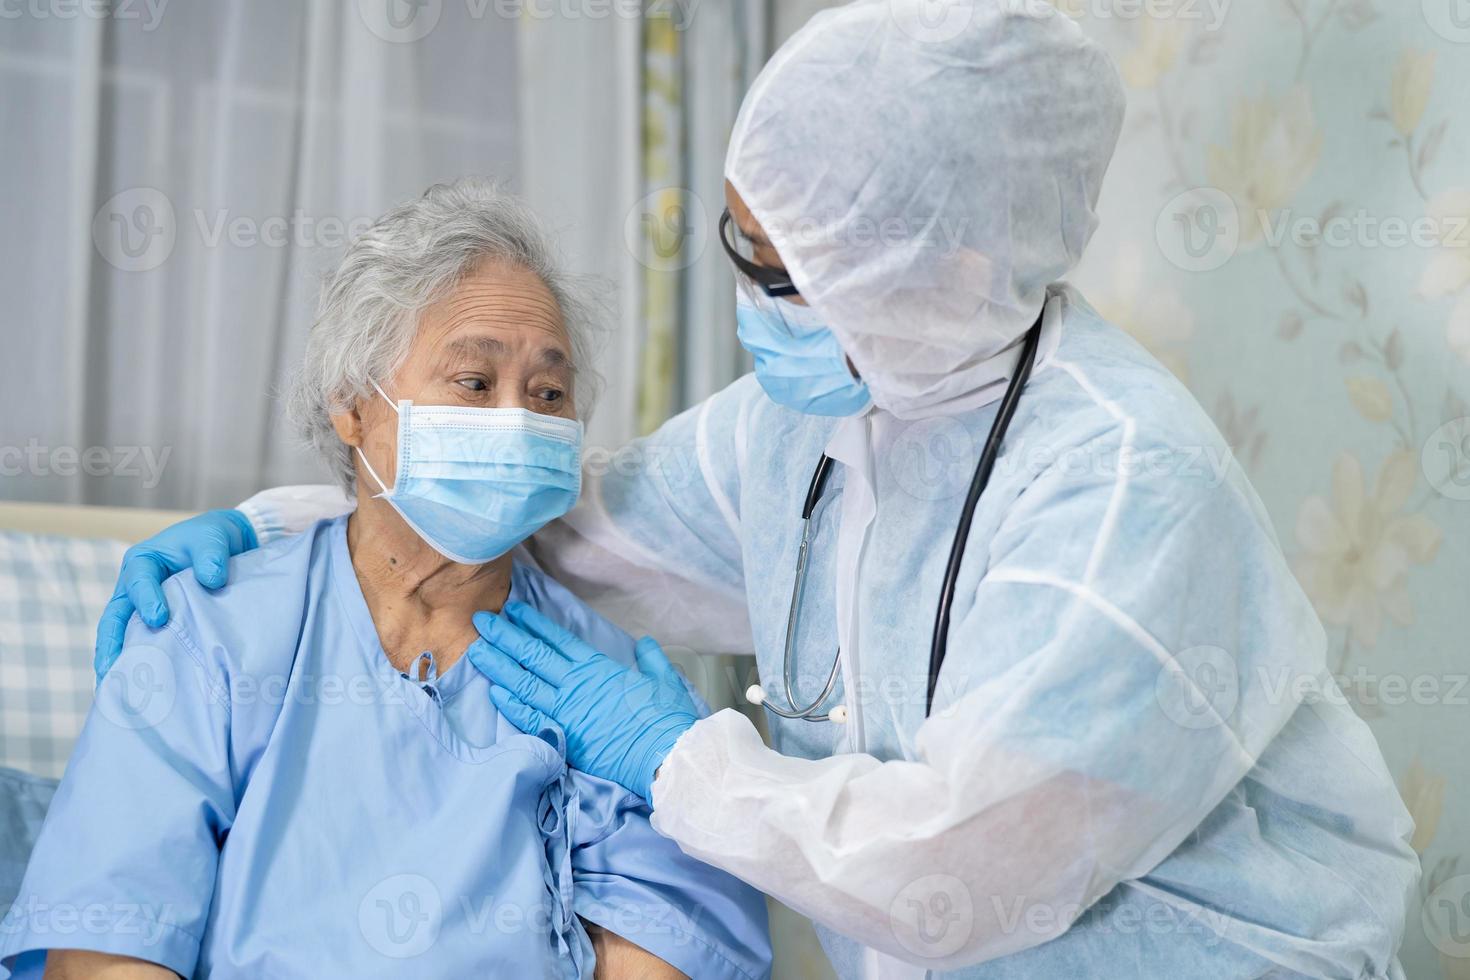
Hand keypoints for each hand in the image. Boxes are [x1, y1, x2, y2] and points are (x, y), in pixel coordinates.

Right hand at [94, 509, 257, 679]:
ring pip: (122, 636)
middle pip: (115, 618)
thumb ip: (211, 555)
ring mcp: (141, 608)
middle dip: (111, 645)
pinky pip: (140, 644)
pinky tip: (133, 688)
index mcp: (143, 561)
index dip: (146, 599)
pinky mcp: (154, 624)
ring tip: (114, 689)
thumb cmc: (213, 539)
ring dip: (117, 661)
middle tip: (112, 671)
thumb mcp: (212, 538)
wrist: (226, 546)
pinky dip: (135, 663)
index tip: (159, 619)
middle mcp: (134, 587)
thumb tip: (212, 579)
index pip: (138, 582)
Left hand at [468, 601, 698, 801]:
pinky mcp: (563, 737)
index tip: (514, 610)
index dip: (533, 623)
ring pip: (524, 683)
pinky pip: (529, 717)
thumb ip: (651, 659)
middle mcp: (576, 685)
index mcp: (598, 668)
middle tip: (481, 621)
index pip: (558, 640)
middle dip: (505, 636)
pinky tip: (493, 691)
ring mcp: (566, 710)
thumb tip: (647, 643)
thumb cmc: (666, 718)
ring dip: (498, 665)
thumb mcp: (664, 680)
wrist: (664, 754)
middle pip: (532, 655)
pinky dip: (510, 704)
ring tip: (477, 650)